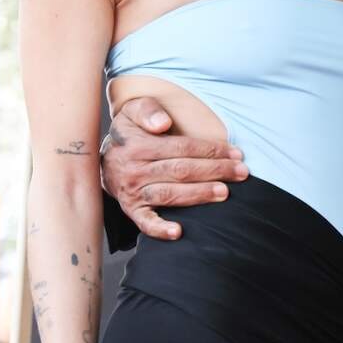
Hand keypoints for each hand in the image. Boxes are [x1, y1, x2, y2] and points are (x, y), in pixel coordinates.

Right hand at [100, 96, 246, 239]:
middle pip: (181, 170)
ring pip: (171, 194)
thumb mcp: (133, 112)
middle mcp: (135, 170)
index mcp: (138, 145)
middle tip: (241, 172)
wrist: (100, 162)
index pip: (182, 148)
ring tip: (225, 192)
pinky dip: (160, 229)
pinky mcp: (132, 210)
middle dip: (215, 171)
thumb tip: (162, 123)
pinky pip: (145, 222)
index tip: (234, 153)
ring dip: (200, 195)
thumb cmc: (128, 134)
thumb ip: (147, 110)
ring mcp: (133, 192)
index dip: (210, 150)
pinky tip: (178, 232)